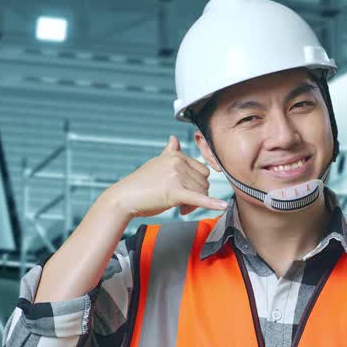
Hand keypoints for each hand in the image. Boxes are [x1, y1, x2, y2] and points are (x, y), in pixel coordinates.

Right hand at [105, 136, 227, 218]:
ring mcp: (176, 176)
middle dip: (196, 195)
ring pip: (202, 193)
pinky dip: (212, 204)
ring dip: (194, 204)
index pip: (202, 171)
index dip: (196, 184)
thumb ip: (169, 152)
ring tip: (180, 207)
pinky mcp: (175, 192)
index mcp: (176, 155)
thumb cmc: (141, 184)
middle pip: (204, 183)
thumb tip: (174, 139)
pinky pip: (199, 199)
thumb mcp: (157, 163)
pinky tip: (222, 207)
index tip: (184, 193)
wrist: (124, 198)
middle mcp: (178, 162)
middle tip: (182, 204)